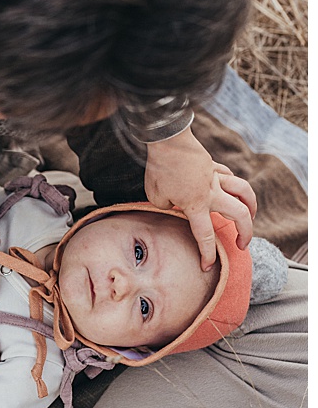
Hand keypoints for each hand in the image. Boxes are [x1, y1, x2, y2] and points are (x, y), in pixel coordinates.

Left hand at [144, 128, 256, 268]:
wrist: (167, 141)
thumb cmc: (158, 169)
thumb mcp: (156, 195)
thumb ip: (167, 205)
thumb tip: (176, 205)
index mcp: (196, 205)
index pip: (205, 234)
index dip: (208, 253)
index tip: (208, 267)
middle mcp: (211, 193)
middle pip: (239, 214)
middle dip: (246, 232)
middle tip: (243, 244)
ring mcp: (215, 177)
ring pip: (244, 192)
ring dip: (251, 205)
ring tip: (251, 216)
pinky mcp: (213, 166)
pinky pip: (229, 176)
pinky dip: (234, 184)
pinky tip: (233, 189)